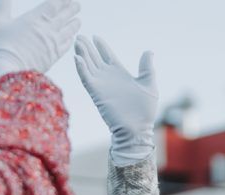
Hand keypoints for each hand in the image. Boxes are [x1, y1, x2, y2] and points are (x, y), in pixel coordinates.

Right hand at [0, 0, 80, 82]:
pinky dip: (71, 41)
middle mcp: (48, 30)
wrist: (8, 70)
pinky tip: (72, 39)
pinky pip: (66, 46)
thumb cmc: (0, 45)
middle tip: (77, 5)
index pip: (54, 5)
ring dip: (74, 24)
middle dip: (72, 9)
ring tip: (78, 20)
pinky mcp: (54, 57)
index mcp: (35, 18)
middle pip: (64, 16)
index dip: (62, 0)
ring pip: (68, 31)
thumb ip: (2, 6)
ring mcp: (52, 44)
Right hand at [74, 35, 157, 164]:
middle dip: (87, 47)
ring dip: (82, 54)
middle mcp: (109, 78)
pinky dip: (81, 68)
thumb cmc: (144, 111)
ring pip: (88, 66)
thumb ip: (146, 68)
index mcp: (121, 74)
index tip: (95, 36)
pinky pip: (86, 78)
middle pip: (95, 58)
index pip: (108, 56)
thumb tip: (149, 51)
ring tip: (76, 41)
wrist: (137, 130)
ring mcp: (102, 85)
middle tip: (79, 35)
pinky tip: (77, 58)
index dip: (101, 46)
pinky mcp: (97, 93)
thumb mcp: (149, 85)